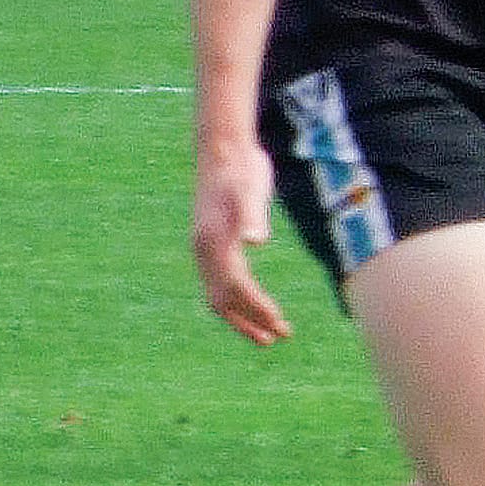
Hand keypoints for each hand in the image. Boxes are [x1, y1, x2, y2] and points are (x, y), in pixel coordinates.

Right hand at [191, 137, 293, 345]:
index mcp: (213, 243)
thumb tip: (256, 241)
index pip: (236, 288)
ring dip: (242, 317)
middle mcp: (204, 250)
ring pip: (218, 295)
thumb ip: (253, 215)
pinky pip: (218, 282)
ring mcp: (205, 248)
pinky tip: (251, 305)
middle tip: (279, 336)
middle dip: (250, 321)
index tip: (280, 325)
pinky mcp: (211, 242)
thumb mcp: (252, 189)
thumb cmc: (241, 169)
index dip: (257, 309)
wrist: (223, 148)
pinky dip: (235, 300)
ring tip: (267, 334)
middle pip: (224, 300)